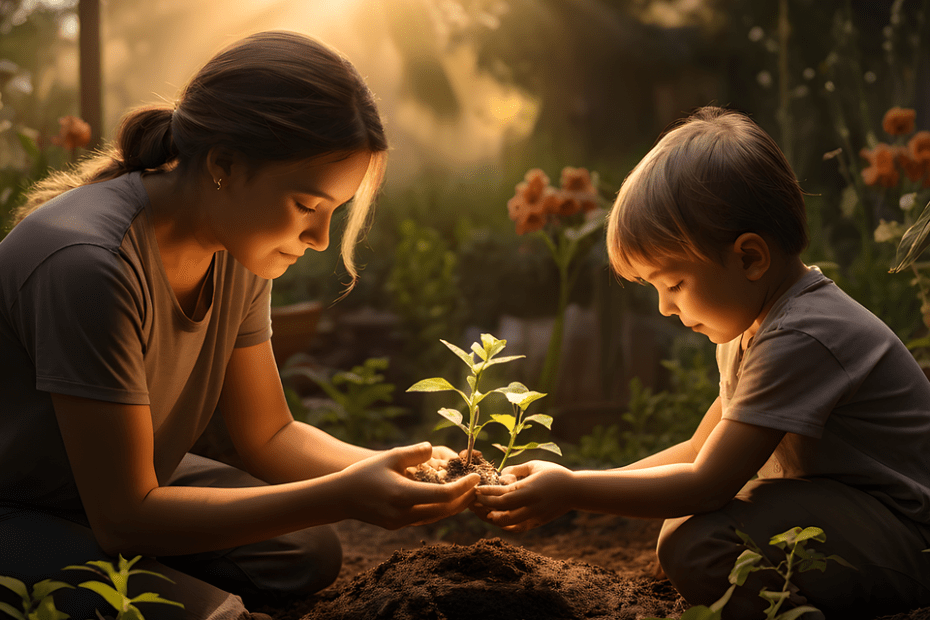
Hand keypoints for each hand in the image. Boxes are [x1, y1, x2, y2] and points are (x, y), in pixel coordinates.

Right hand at [341, 442, 479, 529]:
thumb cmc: (365, 473)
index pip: (443, 495)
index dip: (463, 487)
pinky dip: (440, 509)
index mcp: (402, 495)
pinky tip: (448, 498)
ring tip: (468, 492)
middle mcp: (404, 513)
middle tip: (478, 486)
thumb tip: (433, 449)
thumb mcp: (390, 457)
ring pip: (437, 516)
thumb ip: (414, 452)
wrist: (341, 498)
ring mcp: (401, 523)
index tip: (475, 477)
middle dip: (465, 499)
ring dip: (455, 506)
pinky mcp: (398, 526)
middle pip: (445, 510)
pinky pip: (426, 518)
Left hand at [472, 460, 573, 531]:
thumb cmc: (554, 474)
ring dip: (493, 517)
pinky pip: (518, 528)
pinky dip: (506, 526)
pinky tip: (498, 519)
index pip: (503, 494)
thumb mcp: (535, 465)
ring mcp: (535, 516)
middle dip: (486, 504)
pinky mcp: (538, 522)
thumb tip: (501, 474)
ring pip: (508, 523)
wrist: (575, 491)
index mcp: (530, 489)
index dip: (487, 493)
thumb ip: (516, 468)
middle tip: (475, 499)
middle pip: (502, 509)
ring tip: (484, 511)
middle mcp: (531, 505)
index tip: (476, 489)